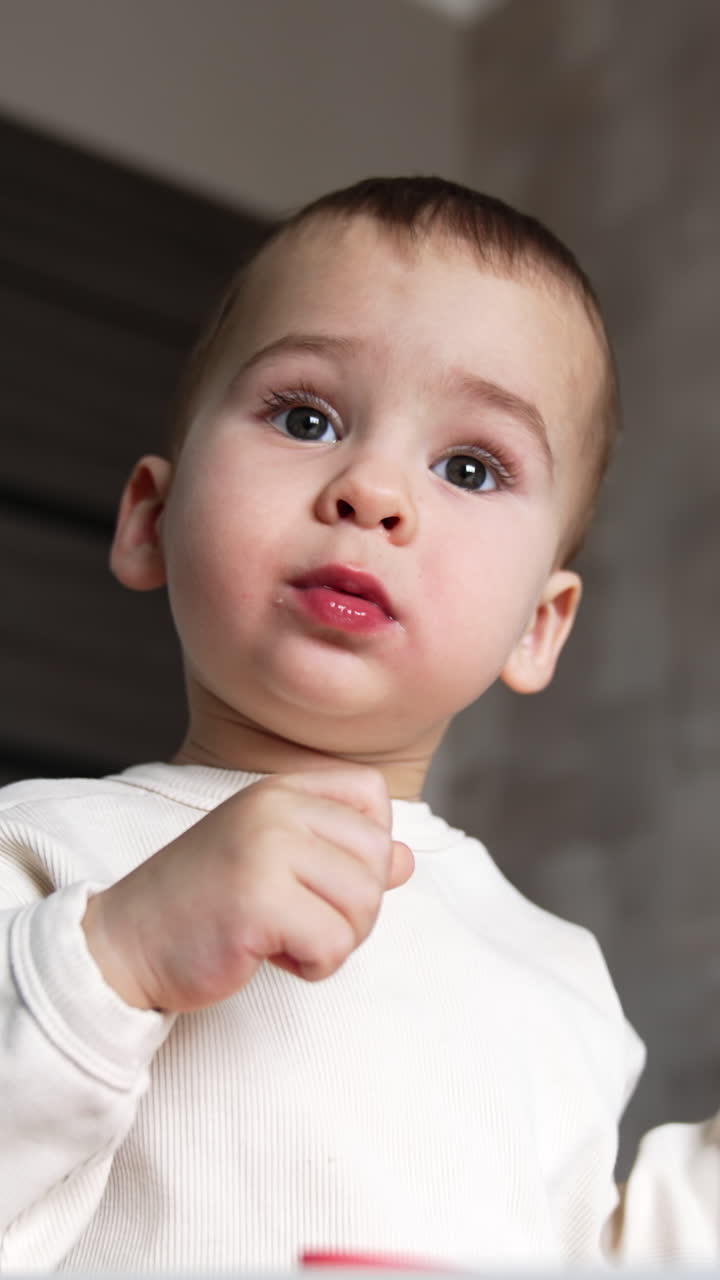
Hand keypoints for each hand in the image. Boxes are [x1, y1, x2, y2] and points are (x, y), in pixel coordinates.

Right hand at [82, 768, 413, 1011]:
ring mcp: (266, 849)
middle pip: (378, 858)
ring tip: (285, 939)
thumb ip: (339, 855)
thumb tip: (407, 859)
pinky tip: (269, 957)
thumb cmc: (203, 905)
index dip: (370, 847)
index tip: (323, 880)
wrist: (124, 943)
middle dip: (355, 909)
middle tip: (303, 924)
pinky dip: (313, 966)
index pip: (372, 795)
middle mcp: (275, 807)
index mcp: (280, 789)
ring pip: (364, 904)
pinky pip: (334, 944)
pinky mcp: (259, 900)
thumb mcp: (274, 862)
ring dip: (335, 941)